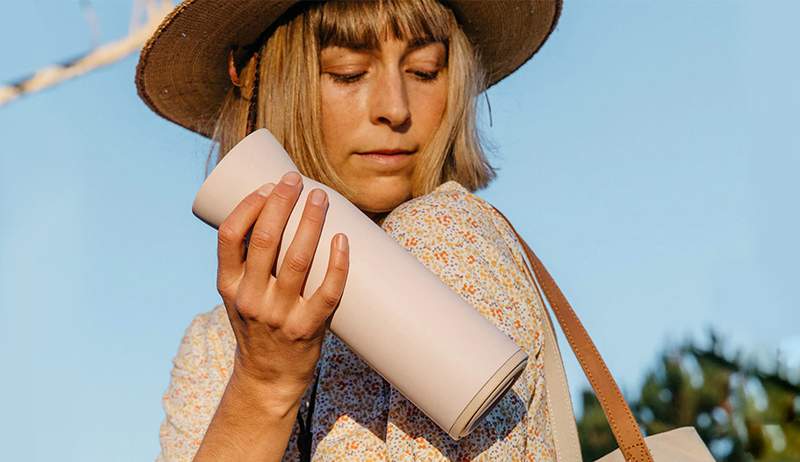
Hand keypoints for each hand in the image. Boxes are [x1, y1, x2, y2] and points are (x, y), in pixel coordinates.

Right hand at [215, 171, 348, 406]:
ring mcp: (279, 315)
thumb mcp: (238, 295)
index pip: (230, 236)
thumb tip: (273, 207)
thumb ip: (247, 260)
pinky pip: (327, 292)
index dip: (249, 205)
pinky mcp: (307, 329)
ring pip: (297, 259)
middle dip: (281, 203)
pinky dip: (336, 264)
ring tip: (321, 197)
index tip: (268, 186)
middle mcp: (250, 299)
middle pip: (264, 240)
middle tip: (296, 180)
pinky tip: (342, 240)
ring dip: (311, 222)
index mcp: (228, 286)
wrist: (268, 378)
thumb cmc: (257, 325)